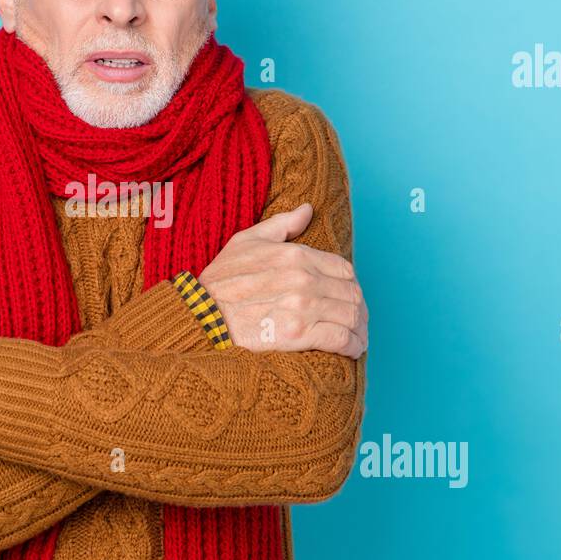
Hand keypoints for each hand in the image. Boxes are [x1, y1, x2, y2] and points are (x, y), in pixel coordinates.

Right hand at [198, 203, 367, 356]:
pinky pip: (340, 339)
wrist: (200, 315)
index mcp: (296, 255)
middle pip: (351, 294)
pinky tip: (352, 349)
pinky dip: (352, 345)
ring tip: (358, 337)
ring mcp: (303, 307)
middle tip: (356, 320)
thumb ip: (282, 225)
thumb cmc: (220, 280)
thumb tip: (307, 210)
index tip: (347, 297)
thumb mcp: (247, 241)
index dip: (350, 284)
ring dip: (359, 329)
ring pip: (350, 316)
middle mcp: (304, 279)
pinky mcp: (298, 335)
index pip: (343, 269)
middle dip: (358, 308)